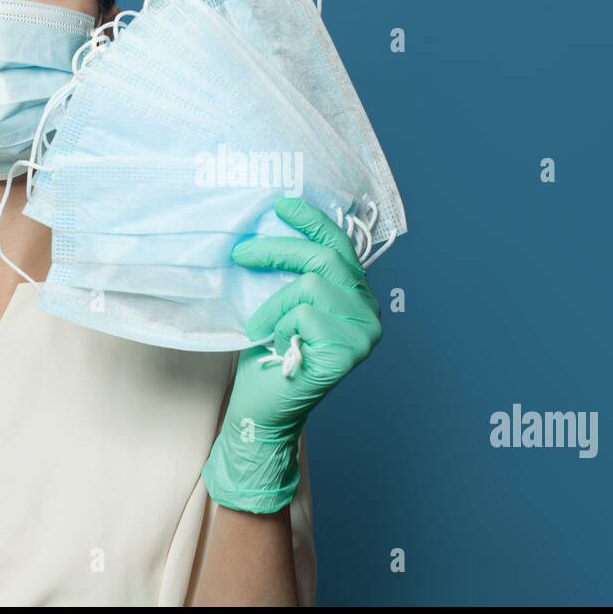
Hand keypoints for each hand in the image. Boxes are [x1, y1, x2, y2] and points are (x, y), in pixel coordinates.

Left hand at [200, 196, 382, 512]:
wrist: (261, 409)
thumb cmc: (269, 356)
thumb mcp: (282, 302)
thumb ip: (292, 272)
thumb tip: (272, 223)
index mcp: (357, 296)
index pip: (340, 246)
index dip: (312, 221)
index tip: (281, 204)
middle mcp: (370, 312)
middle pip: (325, 258)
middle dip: (278, 249)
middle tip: (242, 253)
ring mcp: (364, 333)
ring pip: (312, 285)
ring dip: (274, 303)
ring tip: (262, 327)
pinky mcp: (350, 352)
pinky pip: (304, 314)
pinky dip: (279, 326)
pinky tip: (278, 348)